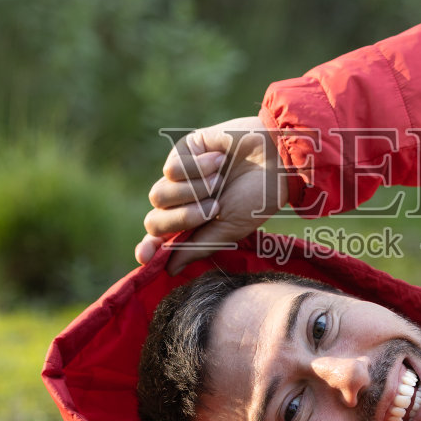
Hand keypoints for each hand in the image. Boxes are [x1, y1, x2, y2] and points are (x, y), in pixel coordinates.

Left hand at [135, 115, 288, 274]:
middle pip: (154, 221)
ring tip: (219, 182)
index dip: (148, 249)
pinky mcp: (183, 151)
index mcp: (193, 224)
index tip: (144, 257)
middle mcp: (182, 201)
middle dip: (182, 218)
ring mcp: (181, 176)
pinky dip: (198, 167)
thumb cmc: (257, 198)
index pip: (159, 240)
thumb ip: (196, 247)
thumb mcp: (228, 230)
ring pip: (158, 195)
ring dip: (193, 192)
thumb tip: (168, 270)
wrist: (275, 159)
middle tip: (213, 209)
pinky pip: (172, 169)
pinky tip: (219, 159)